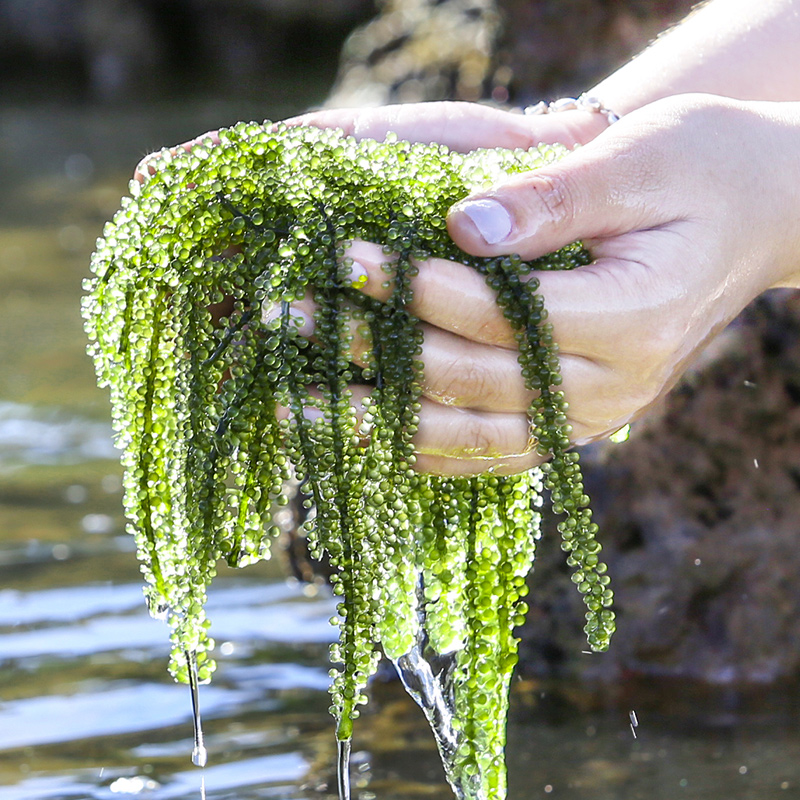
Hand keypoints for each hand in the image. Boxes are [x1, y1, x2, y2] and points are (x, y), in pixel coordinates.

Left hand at [295, 94, 799, 474]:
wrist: (753, 214)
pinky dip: (425, 447)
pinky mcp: (572, 422)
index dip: (423, 291)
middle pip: (476, 381)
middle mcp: (616, 386)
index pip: (509, 316)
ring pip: (475, 436)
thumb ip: (553, 198)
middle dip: (380, 353)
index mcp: (638, 317)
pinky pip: (491, 451)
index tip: (349, 260)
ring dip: (381, 419)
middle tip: (294, 324)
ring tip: (296, 403)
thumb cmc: (702, 170)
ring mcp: (593, 416)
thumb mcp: (640, 161)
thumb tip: (458, 226)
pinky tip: (361, 435)